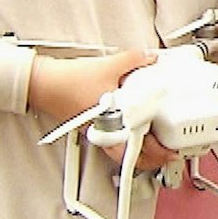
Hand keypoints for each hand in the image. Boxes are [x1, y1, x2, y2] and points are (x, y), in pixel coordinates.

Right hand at [28, 50, 174, 172]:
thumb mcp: (109, 65)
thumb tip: (150, 58)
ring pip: (121, 154)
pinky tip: (130, 139)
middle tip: (168, 157)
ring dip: (138, 156)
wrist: (44, 84)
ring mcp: (97, 132)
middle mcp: (106, 131)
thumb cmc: (69, 81)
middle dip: (153, 160)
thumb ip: (134, 60)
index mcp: (115, 121)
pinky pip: (110, 144)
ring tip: (154, 153)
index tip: (173, 151)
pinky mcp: (91, 128)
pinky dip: (123, 146)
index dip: (160, 150)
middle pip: (132, 157)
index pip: (142, 143)